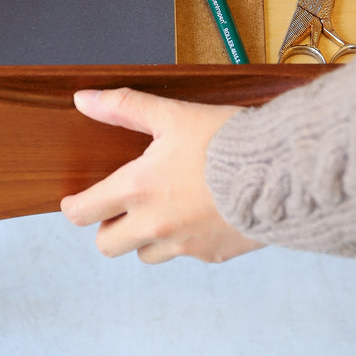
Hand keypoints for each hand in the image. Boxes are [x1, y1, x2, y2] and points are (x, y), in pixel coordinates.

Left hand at [60, 87, 263, 264]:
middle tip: (122, 208)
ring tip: (165, 209)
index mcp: (137, 189)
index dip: (75, 207)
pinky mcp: (211, 255)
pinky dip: (185, 239)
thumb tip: (82, 100)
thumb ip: (124, 107)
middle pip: (107, 245)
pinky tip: (202, 213)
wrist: (280, 171)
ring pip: (144, 255)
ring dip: (146, 238)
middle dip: (109, 228)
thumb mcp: (173, 114)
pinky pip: (185, 254)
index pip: (83, 213)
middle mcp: (154, 224)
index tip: (77, 202)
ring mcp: (183, 245)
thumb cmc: (226, 139)